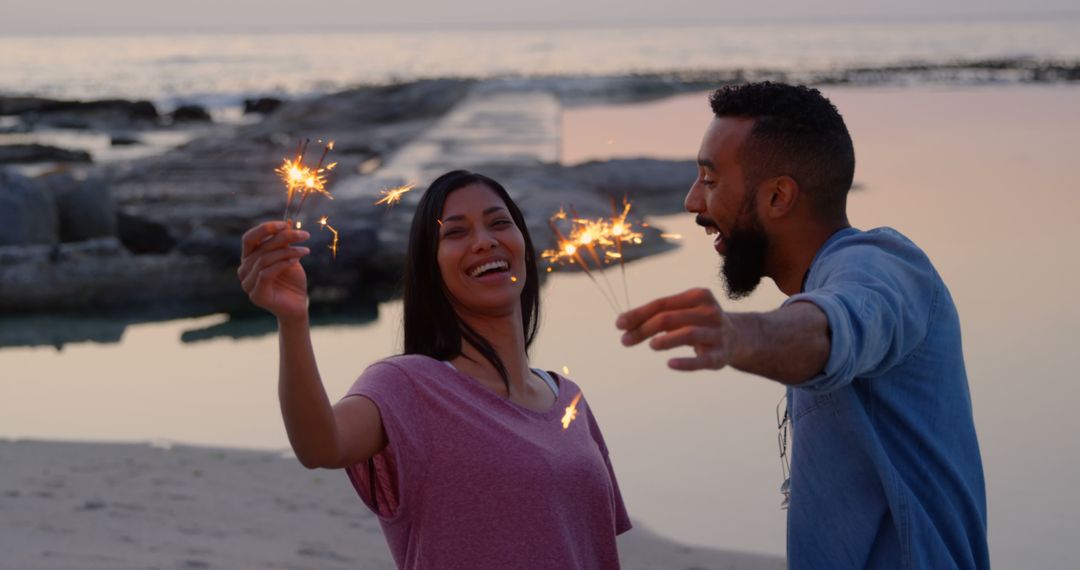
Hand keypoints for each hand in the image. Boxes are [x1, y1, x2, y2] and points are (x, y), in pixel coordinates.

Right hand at [238, 221, 310, 321]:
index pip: (250, 238)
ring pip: (264, 259)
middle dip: (284, 238)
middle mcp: (244, 270)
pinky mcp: (256, 295)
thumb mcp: (289, 257)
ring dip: (287, 252)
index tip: (285, 224)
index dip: (265, 228)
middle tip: (305, 235)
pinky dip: (282, 264)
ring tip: (305, 251)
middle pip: (261, 247)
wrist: (298, 306)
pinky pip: (266, 273)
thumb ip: (284, 243)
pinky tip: (296, 262)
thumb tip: (287, 223)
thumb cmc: (292, 281)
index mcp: (248, 258)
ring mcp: (247, 283)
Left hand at [615, 287, 739, 370]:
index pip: (662, 304)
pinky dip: (686, 362)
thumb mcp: (681, 312)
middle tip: (625, 340)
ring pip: (688, 334)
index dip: (638, 314)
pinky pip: (702, 360)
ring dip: (666, 340)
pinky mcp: (720, 356)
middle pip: (670, 318)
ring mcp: (717, 334)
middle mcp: (709, 312)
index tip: (619, 324)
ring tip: (651, 345)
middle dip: (645, 328)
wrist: (738, 338)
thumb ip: (655, 316)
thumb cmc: (698, 322)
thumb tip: (623, 323)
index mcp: (698, 296)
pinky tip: (669, 364)